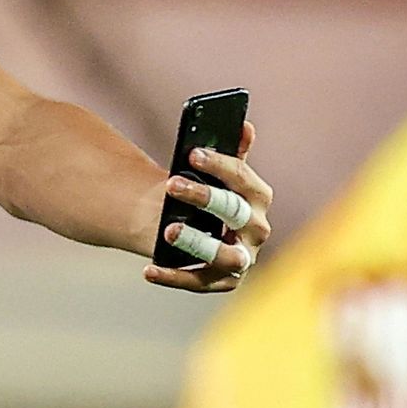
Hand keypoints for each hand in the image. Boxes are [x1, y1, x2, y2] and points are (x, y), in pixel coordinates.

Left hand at [145, 121, 273, 293]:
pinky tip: (148, 269)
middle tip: (172, 185)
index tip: (192, 153)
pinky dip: (173, 277)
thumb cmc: (209, 197)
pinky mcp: (224, 282)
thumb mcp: (219, 175)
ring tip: (168, 231)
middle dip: (204, 197)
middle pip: (234, 212)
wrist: (200, 232)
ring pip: (223, 254)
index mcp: (258, 197)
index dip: (219, 165)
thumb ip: (232, 152)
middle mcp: (258, 229)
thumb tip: (243, 125)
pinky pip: (198, 282)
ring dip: (196, 242)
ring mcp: (243, 259)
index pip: (243, 179)